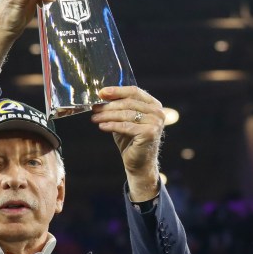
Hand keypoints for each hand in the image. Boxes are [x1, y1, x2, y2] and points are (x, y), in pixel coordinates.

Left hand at [90, 86, 164, 201]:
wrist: (139, 162)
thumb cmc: (131, 140)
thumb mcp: (124, 120)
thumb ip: (118, 107)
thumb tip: (102, 95)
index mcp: (154, 104)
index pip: (134, 91)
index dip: (117, 91)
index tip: (101, 92)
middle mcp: (158, 112)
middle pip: (128, 103)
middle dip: (109, 105)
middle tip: (94, 108)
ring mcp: (155, 122)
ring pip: (126, 114)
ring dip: (107, 115)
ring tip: (94, 118)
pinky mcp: (150, 133)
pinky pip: (126, 126)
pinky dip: (112, 126)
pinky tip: (101, 126)